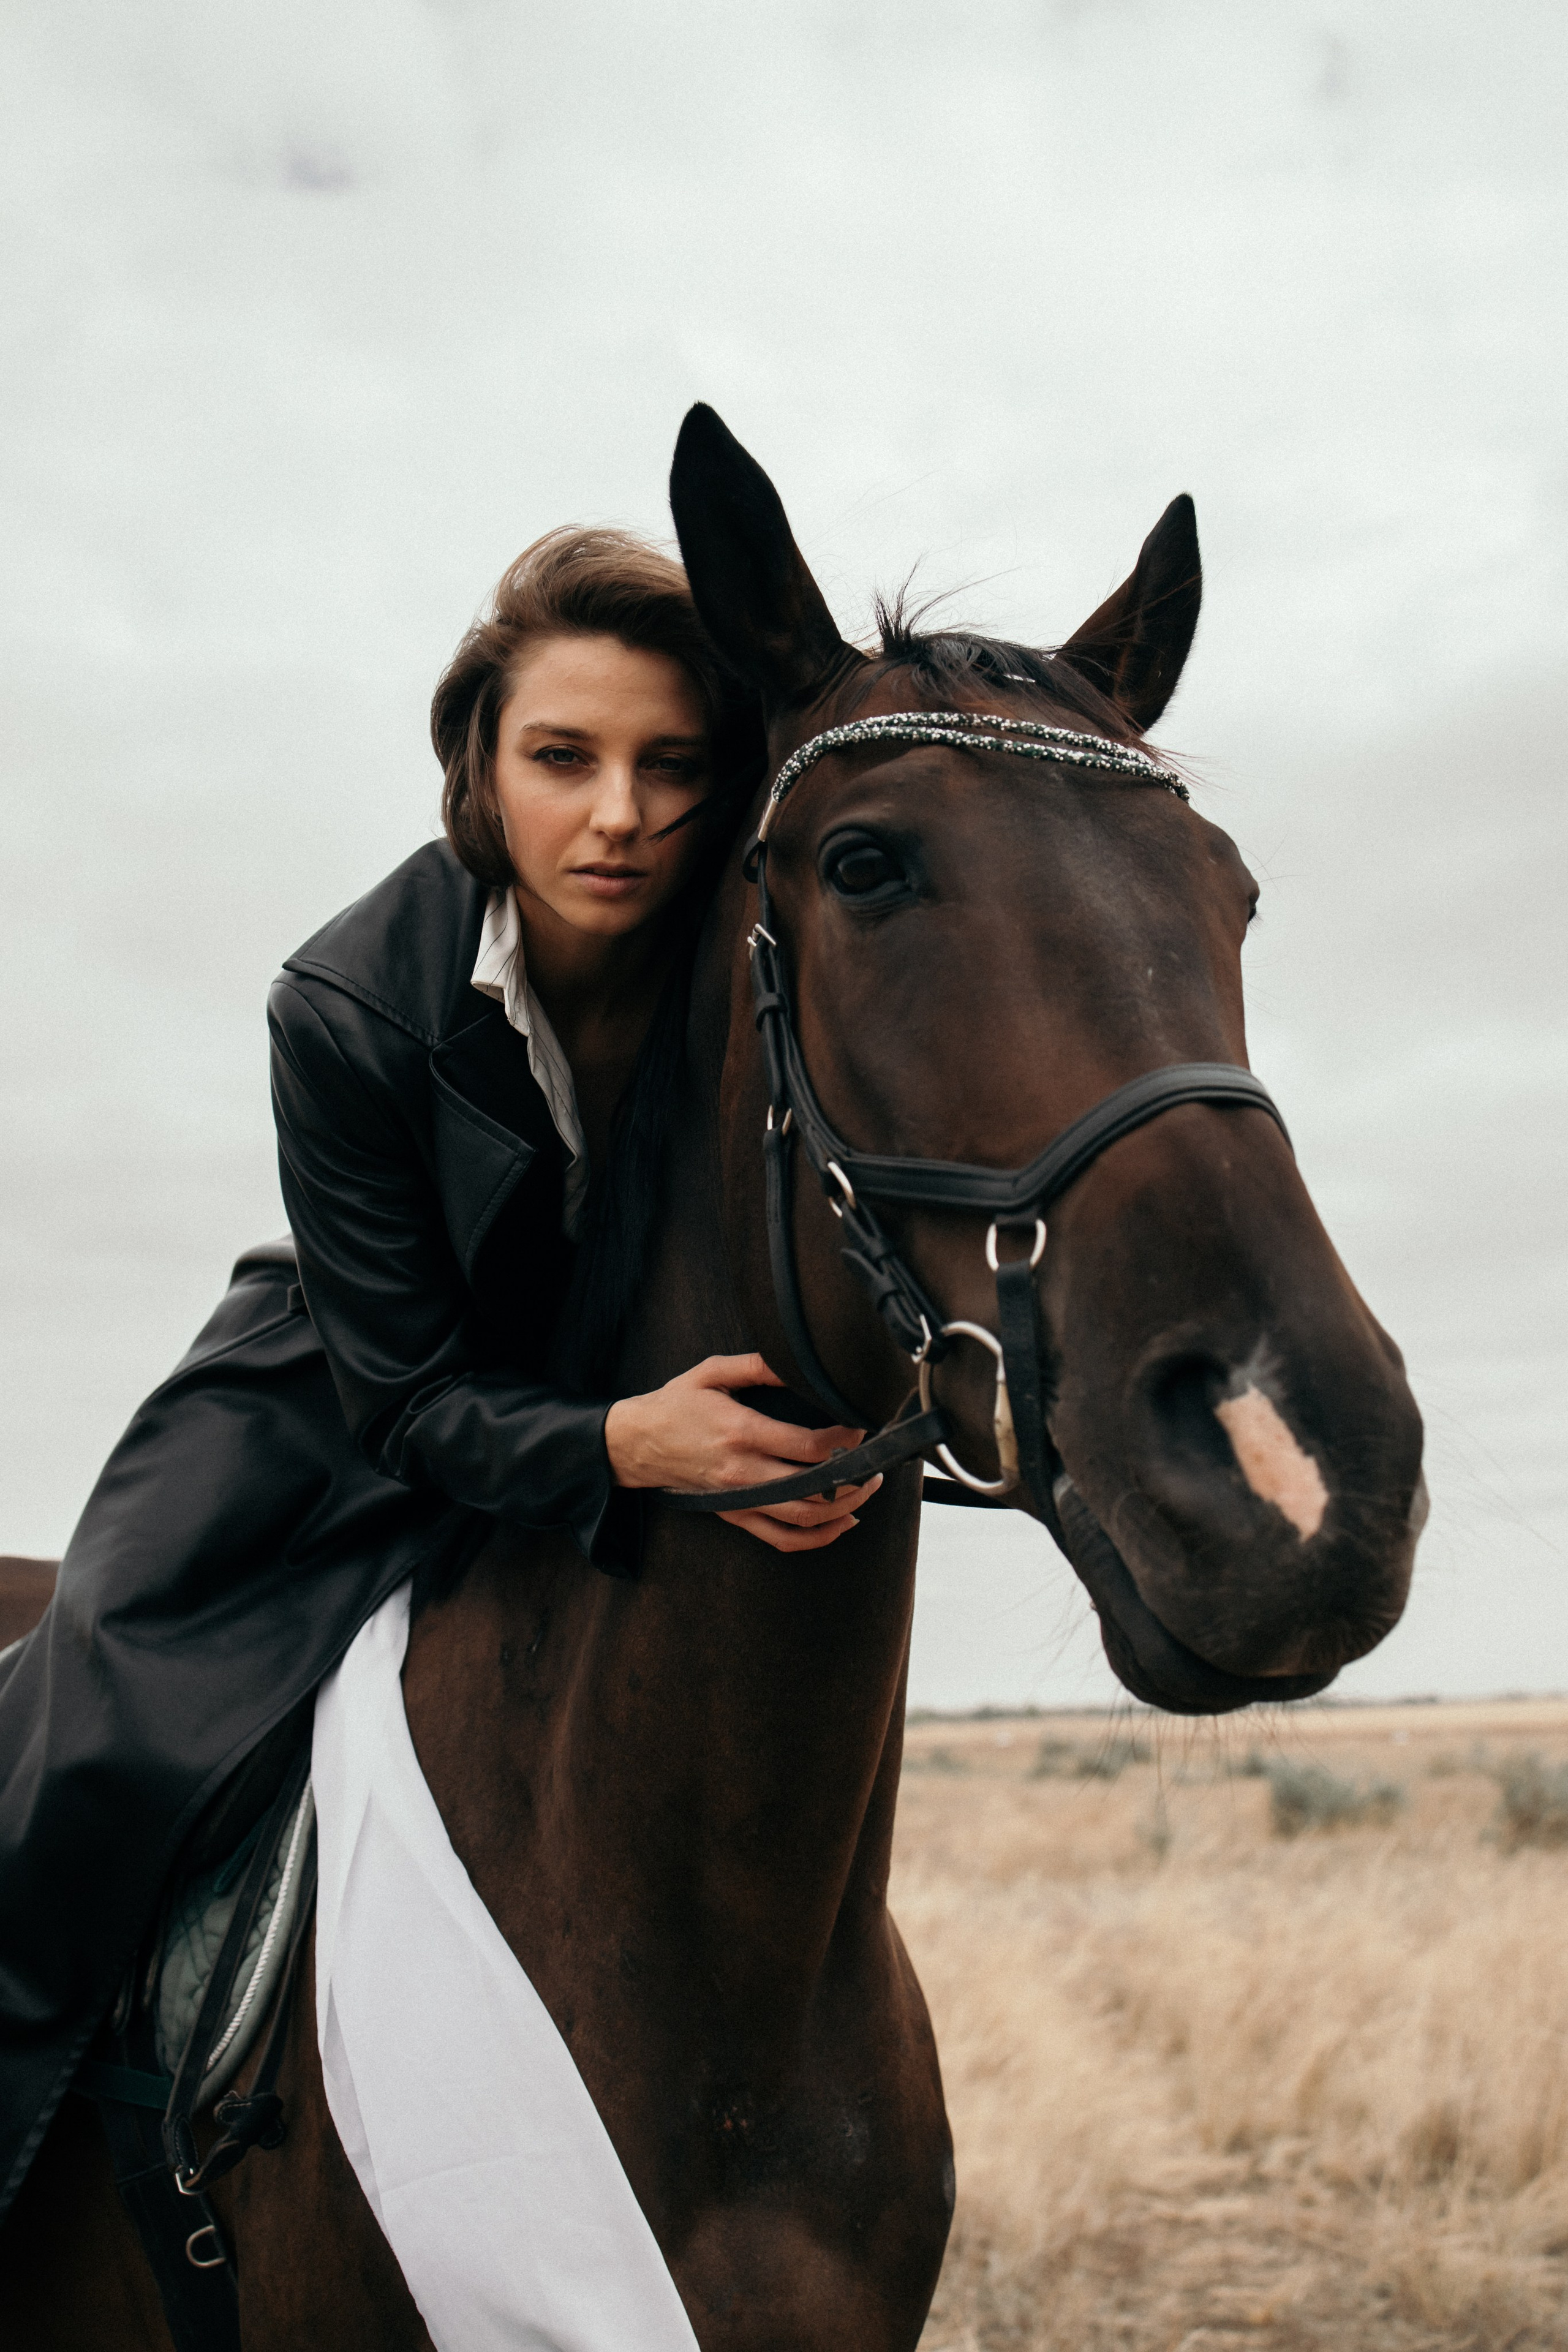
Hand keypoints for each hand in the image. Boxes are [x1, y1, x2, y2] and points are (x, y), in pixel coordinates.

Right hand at [604, 1352, 881, 1553]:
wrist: (636, 1444)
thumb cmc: (676, 1405)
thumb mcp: (711, 1372)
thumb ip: (757, 1365)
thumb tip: (798, 1364)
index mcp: (741, 1432)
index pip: (808, 1446)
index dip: (844, 1440)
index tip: (860, 1426)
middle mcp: (744, 1471)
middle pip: (814, 1487)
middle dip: (854, 1477)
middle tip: (876, 1461)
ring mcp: (740, 1498)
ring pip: (805, 1517)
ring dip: (845, 1507)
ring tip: (868, 1488)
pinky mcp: (735, 1515)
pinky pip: (782, 1538)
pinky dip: (817, 1538)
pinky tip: (842, 1523)